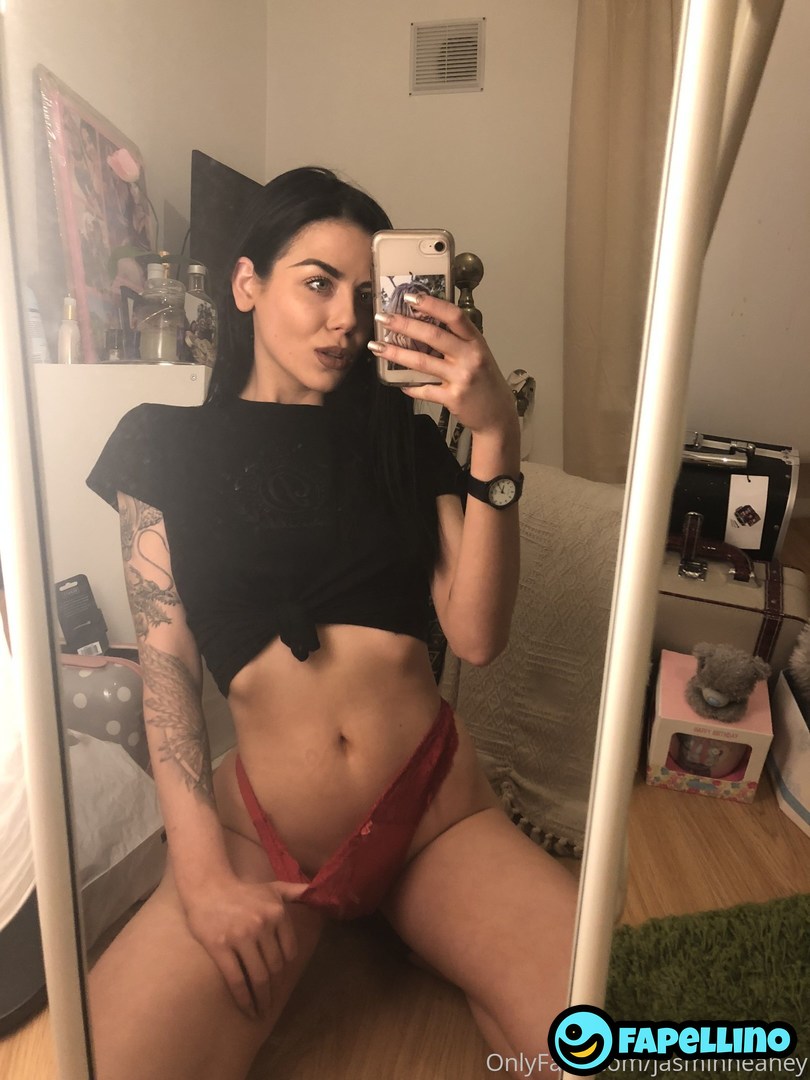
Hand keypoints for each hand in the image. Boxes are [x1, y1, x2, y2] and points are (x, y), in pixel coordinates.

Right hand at [182, 871, 309, 1019]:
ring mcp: (241, 936)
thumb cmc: (244, 891)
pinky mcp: (220, 947)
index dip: (285, 970)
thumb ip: (296, 891)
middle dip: (275, 989)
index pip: (289, 952)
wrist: (208, 887)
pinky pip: (236, 979)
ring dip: (262, 999)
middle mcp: (262, 925)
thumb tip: (316, 892)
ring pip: (258, 976)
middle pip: (274, 967)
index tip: (281, 982)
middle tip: (271, 1004)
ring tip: (262, 1012)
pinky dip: (244, 999)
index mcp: (277, 913)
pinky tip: (247, 1009)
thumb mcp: (274, 888)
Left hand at [370, 293, 517, 436]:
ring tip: (376, 346)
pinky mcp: (452, 398)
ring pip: (422, 362)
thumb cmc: (485, 381)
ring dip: (395, 353)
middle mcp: (470, 357)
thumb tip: (424, 326)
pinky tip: (398, 383)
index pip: (454, 316)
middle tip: (383, 318)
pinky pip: (424, 389)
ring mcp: (461, 378)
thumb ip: (458, 342)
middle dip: (404, 325)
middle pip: (433, 336)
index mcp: (476, 342)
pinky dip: (409, 385)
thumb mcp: (479, 355)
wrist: (497, 414)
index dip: (432, 304)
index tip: (411, 297)